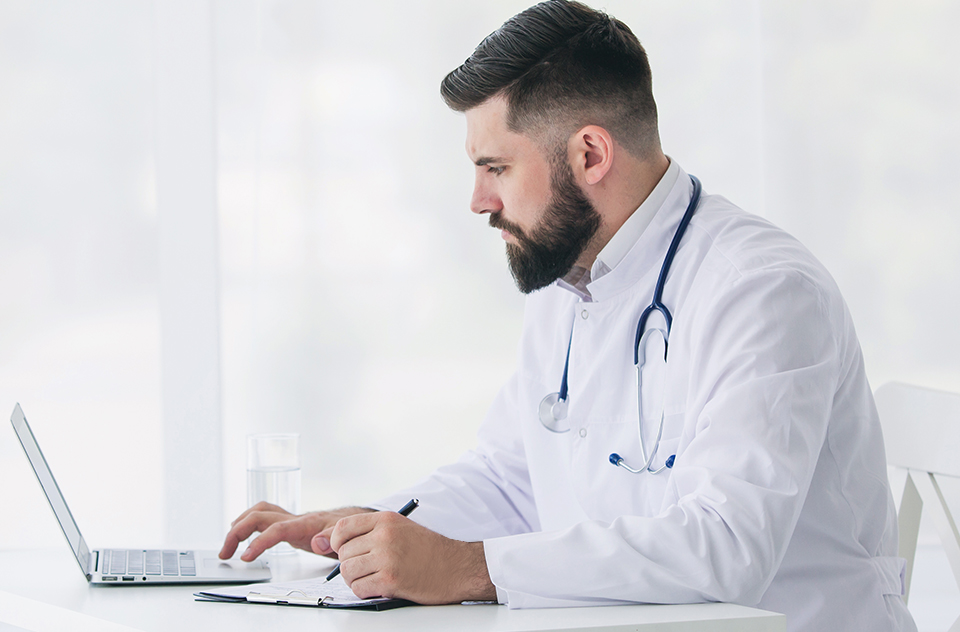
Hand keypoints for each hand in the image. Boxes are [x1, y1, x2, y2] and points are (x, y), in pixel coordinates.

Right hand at [218, 502, 373, 560]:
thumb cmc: (350, 529)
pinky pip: (265, 518)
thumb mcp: (346, 536)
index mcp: (306, 524)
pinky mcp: (291, 523)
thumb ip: (332, 537)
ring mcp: (291, 520)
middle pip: (259, 517)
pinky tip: (242, 534)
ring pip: (259, 513)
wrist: (357, 521)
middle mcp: (295, 519)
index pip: (276, 530)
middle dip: (237, 532)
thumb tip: (317, 541)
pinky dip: (249, 523)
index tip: (245, 557)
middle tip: (225, 553)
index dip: (259, 542)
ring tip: (227, 545)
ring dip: (239, 525)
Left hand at [330, 511, 496, 603]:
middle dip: (350, 564)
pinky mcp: (390, 580)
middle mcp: (384, 536)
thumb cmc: (429, 550)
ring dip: (355, 579)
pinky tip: (378, 588)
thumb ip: (372, 532)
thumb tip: (335, 543)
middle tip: (364, 569)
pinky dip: (364, 592)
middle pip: (344, 553)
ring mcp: (387, 558)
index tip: (341, 550)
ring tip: (370, 579)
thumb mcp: (401, 528)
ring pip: (348, 571)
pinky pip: (359, 588)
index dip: (336, 542)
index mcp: (386, 520)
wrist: (456, 567)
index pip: (343, 528)